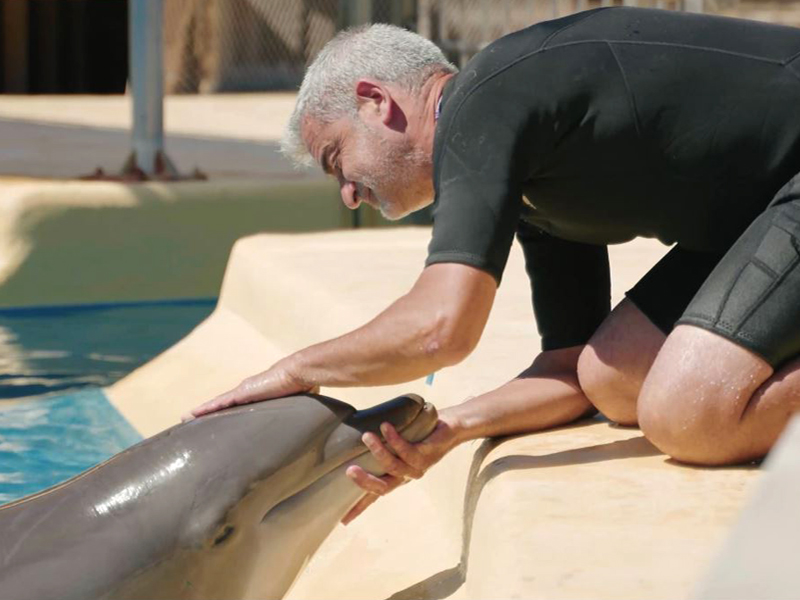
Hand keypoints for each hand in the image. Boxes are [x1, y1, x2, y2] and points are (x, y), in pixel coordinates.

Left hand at [184, 358, 317, 419]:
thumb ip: (293, 411)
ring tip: (185, 419)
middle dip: (210, 413)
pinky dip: (205, 409)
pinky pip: (218, 403)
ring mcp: (242, 392)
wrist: (300, 372)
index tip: (219, 420)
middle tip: (195, 422)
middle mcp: (247, 392)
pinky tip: (191, 415)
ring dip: (202, 412)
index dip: (227, 411)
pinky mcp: (241, 393)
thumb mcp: (296, 403)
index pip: (238, 405)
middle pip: (223, 404)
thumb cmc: (302, 385)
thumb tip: (303, 422)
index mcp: (259, 396)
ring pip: (217, 404)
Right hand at [341, 410, 461, 524]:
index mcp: (396, 477)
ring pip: (394, 467)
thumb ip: (380, 447)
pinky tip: (385, 427)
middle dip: (365, 482)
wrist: (451, 428)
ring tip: (366, 436)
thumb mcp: (397, 445)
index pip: (375, 495)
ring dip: (378, 451)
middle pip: (383, 488)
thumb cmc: (420, 436)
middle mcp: (406, 476)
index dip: (359, 508)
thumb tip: (355, 438)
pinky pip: (408, 450)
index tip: (342, 521)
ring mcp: (417, 467)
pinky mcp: (427, 454)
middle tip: (348, 470)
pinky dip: (395, 439)